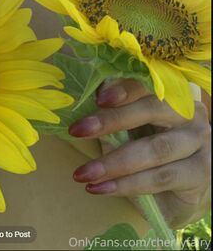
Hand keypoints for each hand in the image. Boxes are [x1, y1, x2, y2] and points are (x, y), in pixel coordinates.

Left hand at [68, 79, 210, 228]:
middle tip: (78, 130)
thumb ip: (114, 118)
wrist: (178, 195)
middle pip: (152, 110)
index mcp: (170, 95)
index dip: (124, 90)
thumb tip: (81, 111)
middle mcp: (190, 114)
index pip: (147, 86)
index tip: (98, 98)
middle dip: (113, 120)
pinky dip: (128, 184)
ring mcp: (200, 142)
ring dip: (115, 162)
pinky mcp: (201, 172)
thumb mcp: (130, 131)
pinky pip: (161, 177)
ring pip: (156, 149)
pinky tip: (102, 188)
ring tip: (84, 172)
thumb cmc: (149, 154)